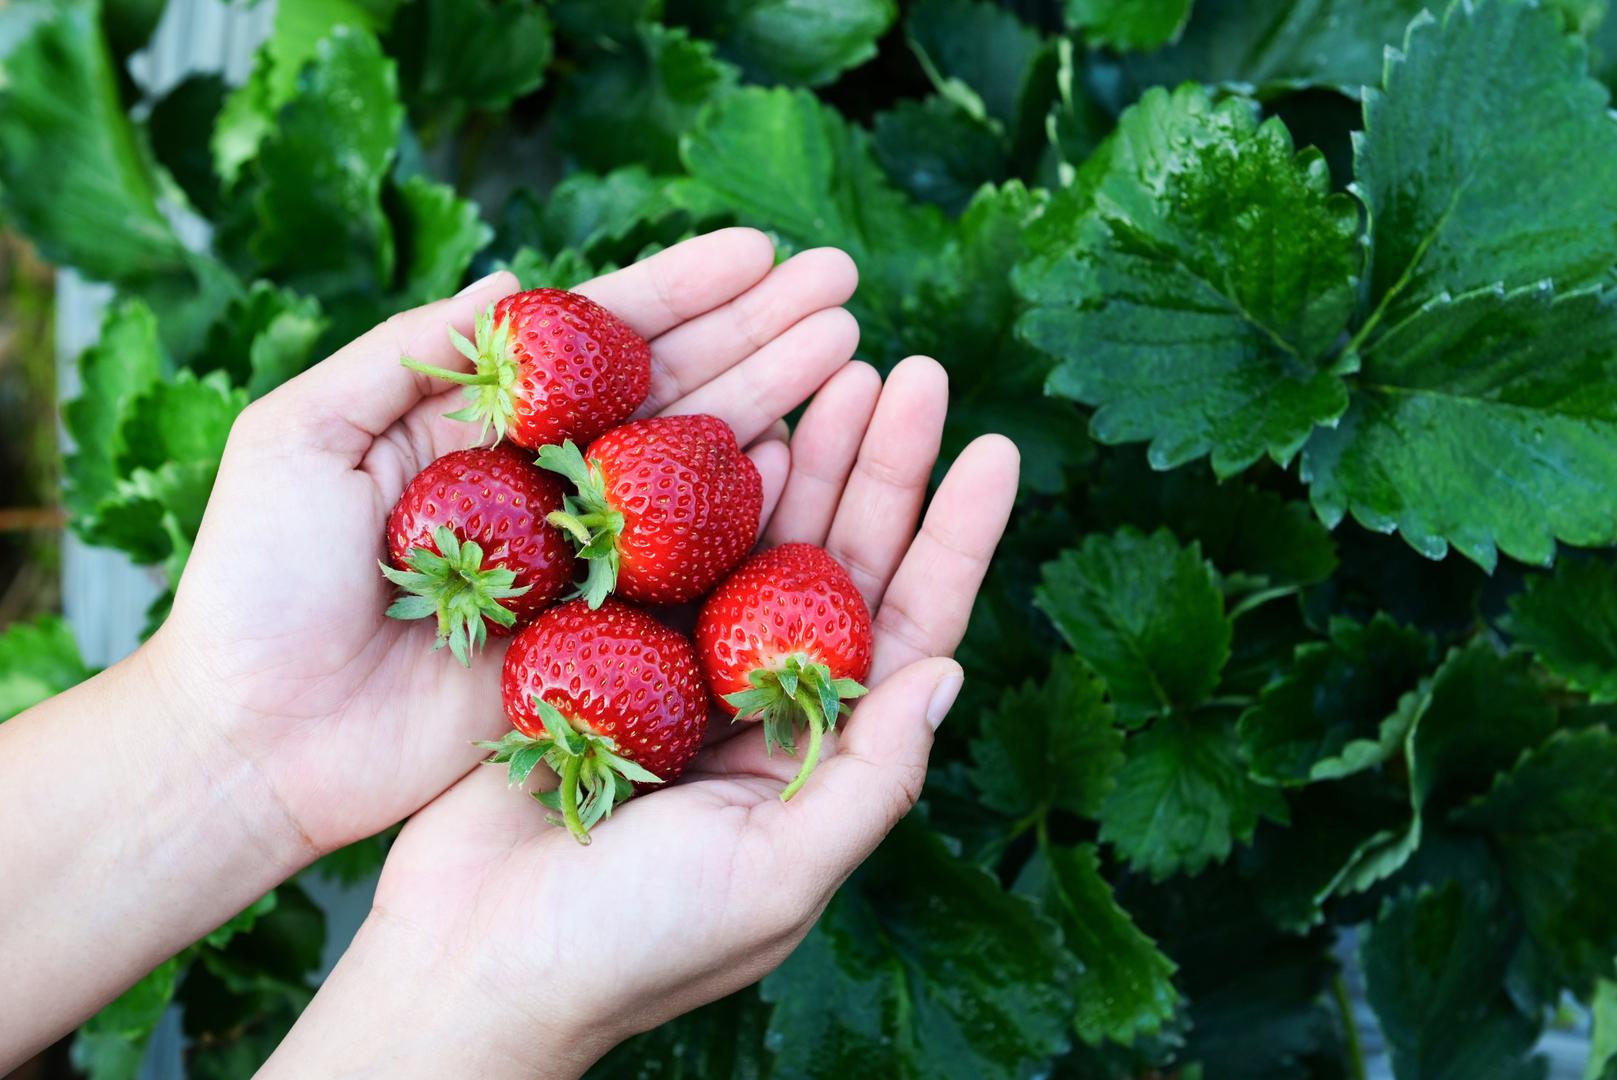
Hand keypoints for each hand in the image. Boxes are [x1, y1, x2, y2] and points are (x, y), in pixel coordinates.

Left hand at [150, 229, 860, 858]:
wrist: (259, 739)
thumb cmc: (257, 585)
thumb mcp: (296, 439)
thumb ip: (397, 357)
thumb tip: (507, 276)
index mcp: (483, 420)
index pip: (599, 337)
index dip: (683, 289)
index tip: (762, 250)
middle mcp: (549, 479)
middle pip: (672, 387)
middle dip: (759, 331)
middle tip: (844, 286)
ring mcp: (582, 558)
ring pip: (696, 465)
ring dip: (776, 402)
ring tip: (848, 350)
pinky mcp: (601, 634)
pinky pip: (690, 567)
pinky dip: (748, 512)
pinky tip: (808, 457)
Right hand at [260, 358, 1020, 1077]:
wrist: (469, 964)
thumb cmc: (630, 948)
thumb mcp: (774, 877)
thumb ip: (867, 779)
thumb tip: (950, 673)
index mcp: (822, 753)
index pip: (911, 628)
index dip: (956, 539)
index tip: (996, 448)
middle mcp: (764, 700)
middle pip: (843, 562)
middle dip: (883, 468)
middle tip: (915, 371)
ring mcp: (685, 667)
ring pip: (762, 540)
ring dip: (805, 456)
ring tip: (843, 368)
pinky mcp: (604, 648)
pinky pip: (665, 549)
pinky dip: (699, 487)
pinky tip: (737, 423)